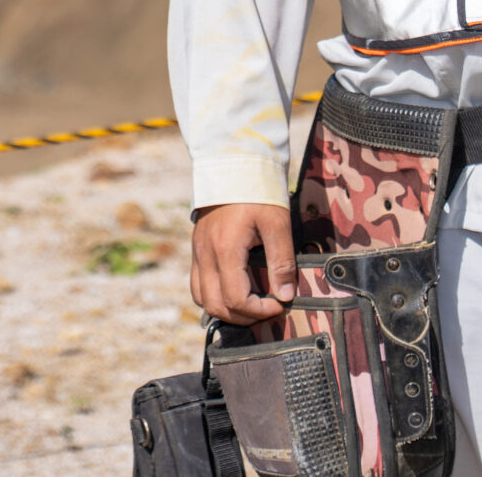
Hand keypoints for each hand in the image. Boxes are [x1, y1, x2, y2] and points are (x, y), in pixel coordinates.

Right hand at [190, 203, 294, 324]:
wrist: (234, 164)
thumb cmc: (257, 191)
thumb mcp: (277, 223)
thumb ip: (282, 261)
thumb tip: (285, 295)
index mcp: (225, 249)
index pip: (236, 299)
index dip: (259, 310)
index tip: (279, 304)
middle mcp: (205, 254)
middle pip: (216, 305)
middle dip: (243, 316)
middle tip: (266, 310)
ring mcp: (197, 251)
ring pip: (202, 298)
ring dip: (225, 309)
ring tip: (250, 305)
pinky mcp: (197, 248)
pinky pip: (197, 284)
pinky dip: (214, 296)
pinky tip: (234, 291)